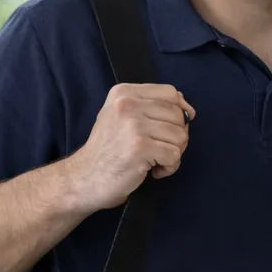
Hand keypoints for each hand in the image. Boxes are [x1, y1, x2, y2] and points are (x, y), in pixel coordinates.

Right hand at [66, 84, 194, 210]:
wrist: (84, 178)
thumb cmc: (107, 152)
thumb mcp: (120, 117)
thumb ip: (148, 107)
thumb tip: (187, 109)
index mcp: (123, 93)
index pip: (169, 92)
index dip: (180, 111)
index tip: (173, 128)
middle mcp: (127, 104)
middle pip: (178, 115)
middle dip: (176, 137)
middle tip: (158, 151)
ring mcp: (133, 125)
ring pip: (180, 136)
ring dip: (173, 154)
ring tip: (154, 161)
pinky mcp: (140, 147)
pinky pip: (174, 155)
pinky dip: (169, 168)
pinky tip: (153, 171)